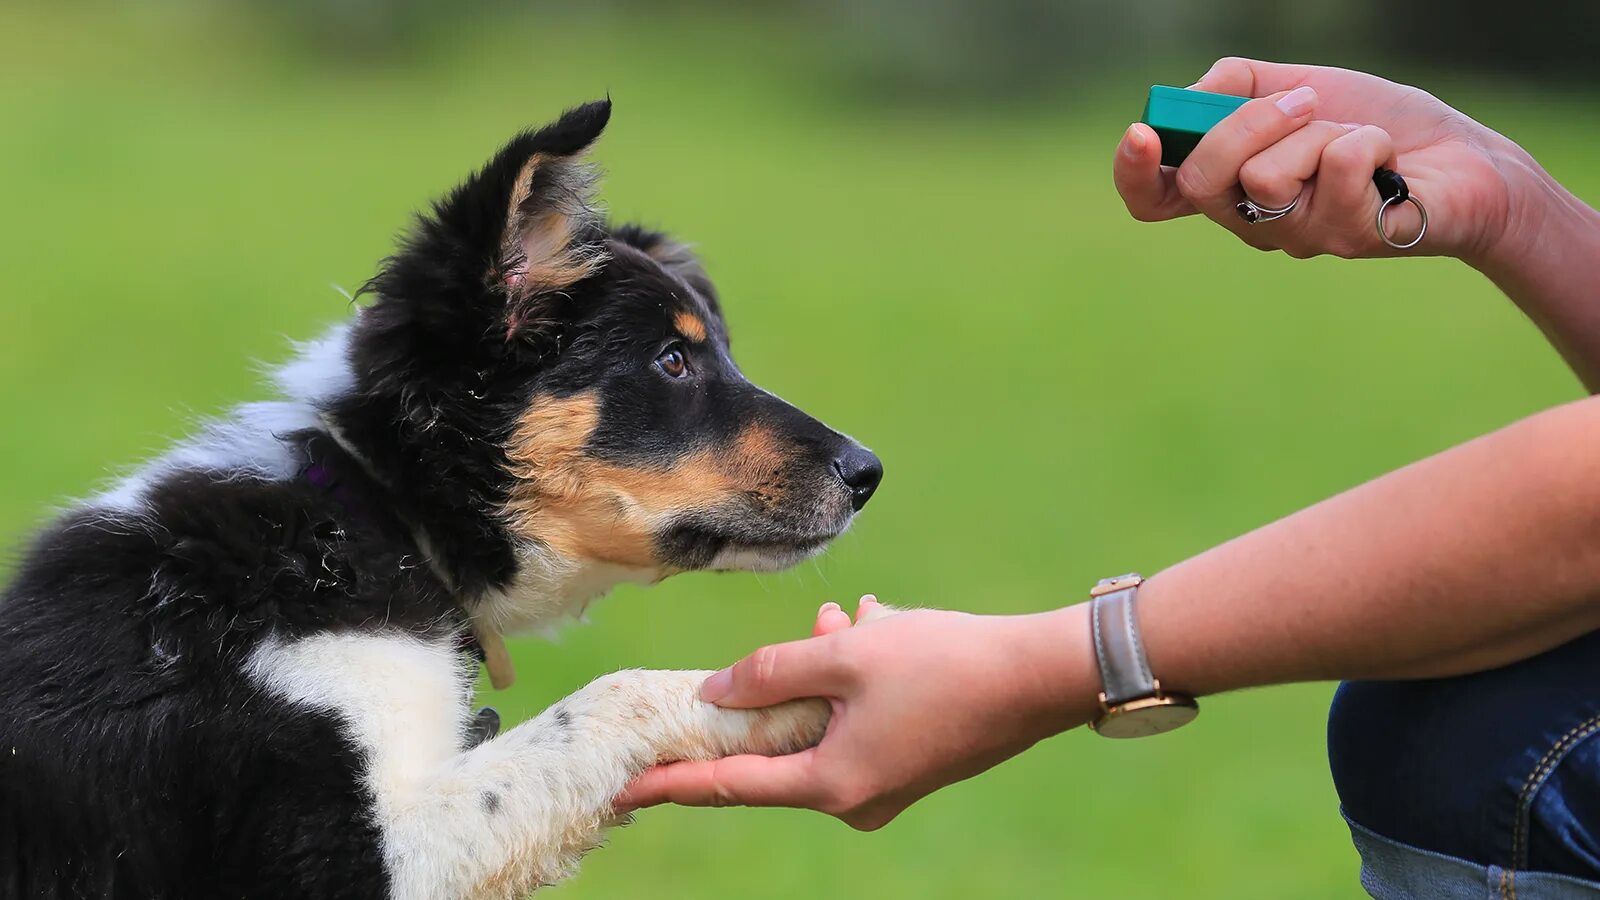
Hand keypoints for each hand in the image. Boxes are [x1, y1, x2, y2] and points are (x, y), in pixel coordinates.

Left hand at [614, 597, 1097, 829]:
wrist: (1041, 676)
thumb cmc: (944, 662)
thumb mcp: (845, 655)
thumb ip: (771, 671)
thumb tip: (714, 692)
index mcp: (831, 783)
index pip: (729, 785)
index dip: (672, 783)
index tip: (622, 788)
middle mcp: (856, 797)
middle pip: (778, 748)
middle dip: (771, 691)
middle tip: (772, 650)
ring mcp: (887, 783)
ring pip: (823, 721)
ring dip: (823, 669)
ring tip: (844, 619)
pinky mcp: (912, 761)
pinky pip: (859, 718)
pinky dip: (856, 677)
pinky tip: (874, 627)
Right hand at [1114, 57, 1532, 262]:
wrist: (1465, 158)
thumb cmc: (1376, 123)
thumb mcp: (1299, 86)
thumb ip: (1236, 86)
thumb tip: (1190, 99)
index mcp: (1230, 187)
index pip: (1155, 198)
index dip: (1134, 174)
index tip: (1143, 134)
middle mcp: (1253, 222)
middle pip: (1201, 182)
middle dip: (1247, 124)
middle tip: (1302, 102)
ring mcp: (1298, 238)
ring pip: (1267, 176)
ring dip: (1321, 131)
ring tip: (1356, 139)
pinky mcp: (1348, 239)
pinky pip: (1336, 168)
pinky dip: (1369, 140)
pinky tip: (1390, 161)